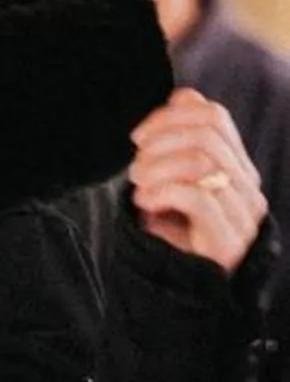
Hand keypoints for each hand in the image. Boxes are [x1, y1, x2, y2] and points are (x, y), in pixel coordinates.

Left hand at [129, 90, 266, 272]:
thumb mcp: (174, 179)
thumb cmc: (176, 230)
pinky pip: (196, 195)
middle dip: (159, 142)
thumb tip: (183, 95)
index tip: (138, 137)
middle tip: (135, 166)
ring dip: (157, 167)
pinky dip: (162, 192)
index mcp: (236, 165)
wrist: (184, 286)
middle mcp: (246, 185)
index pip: (214, 115)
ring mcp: (242, 212)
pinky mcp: (229, 237)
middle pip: (206, 133)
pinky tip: (145, 203)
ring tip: (138, 186)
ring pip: (202, 160)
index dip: (170, 116)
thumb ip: (181, 140)